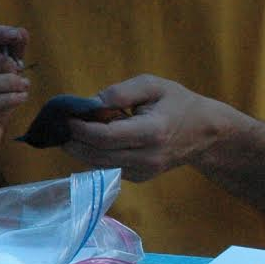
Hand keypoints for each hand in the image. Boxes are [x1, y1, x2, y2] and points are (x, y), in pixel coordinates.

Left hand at [62, 74, 229, 180]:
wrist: (205, 133)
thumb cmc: (178, 103)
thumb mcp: (153, 85)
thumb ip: (121, 92)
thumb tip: (91, 103)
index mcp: (152, 132)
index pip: (105, 137)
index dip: (80, 128)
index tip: (66, 117)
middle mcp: (147, 157)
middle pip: (96, 155)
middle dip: (73, 141)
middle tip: (59, 126)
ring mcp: (144, 172)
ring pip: (98, 165)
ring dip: (79, 149)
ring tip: (71, 131)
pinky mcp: (140, 178)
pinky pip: (107, 168)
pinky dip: (93, 155)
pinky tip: (91, 140)